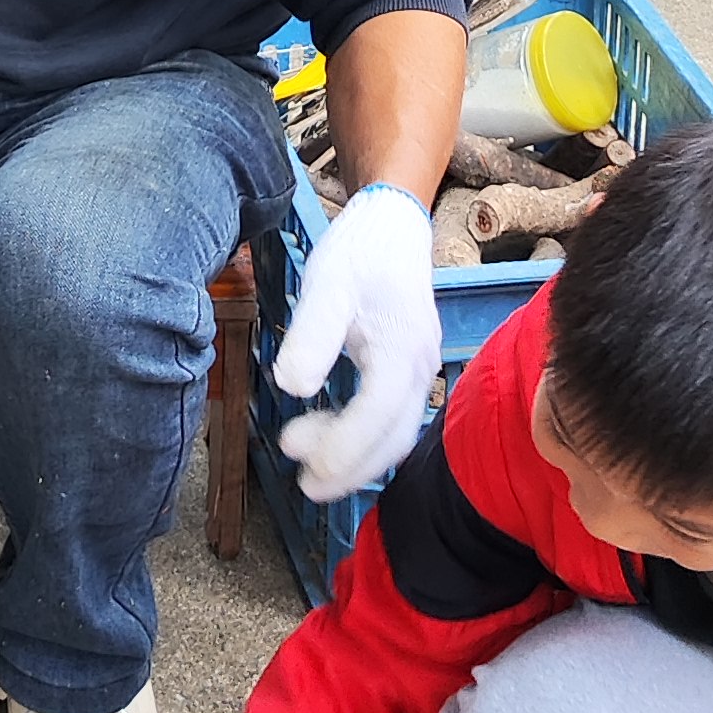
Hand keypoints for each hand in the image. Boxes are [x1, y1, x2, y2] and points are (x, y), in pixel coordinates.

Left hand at [269, 182, 441, 499]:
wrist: (393, 227)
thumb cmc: (360, 254)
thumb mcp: (327, 286)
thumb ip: (312, 335)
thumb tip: (292, 387)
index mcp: (401, 349)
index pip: (378, 414)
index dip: (343, 447)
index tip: (303, 463)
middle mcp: (419, 368)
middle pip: (394, 437)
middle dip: (351, 469)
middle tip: (304, 485)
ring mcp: (418, 371)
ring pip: (396, 433)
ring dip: (357, 458)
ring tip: (307, 464)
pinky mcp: (408, 370)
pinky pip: (393, 419)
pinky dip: (365, 440)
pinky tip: (330, 435)